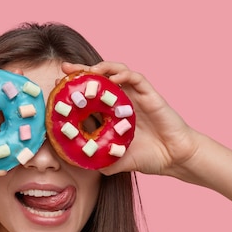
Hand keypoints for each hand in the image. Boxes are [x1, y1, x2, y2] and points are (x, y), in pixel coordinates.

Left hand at [61, 61, 200, 176]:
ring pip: (116, 71)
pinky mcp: (149, 94)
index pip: (89, 96)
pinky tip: (113, 77)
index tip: (57, 88)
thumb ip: (100, 161)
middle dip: (81, 72)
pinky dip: (123, 74)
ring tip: (87, 70)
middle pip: (99, 79)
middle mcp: (122, 100)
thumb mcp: (117, 161)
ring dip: (101, 67)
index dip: (74, 90)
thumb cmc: (149, 157)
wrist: (174, 158)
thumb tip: (79, 164)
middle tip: (65, 69)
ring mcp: (135, 96)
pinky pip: (136, 77)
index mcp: (112, 113)